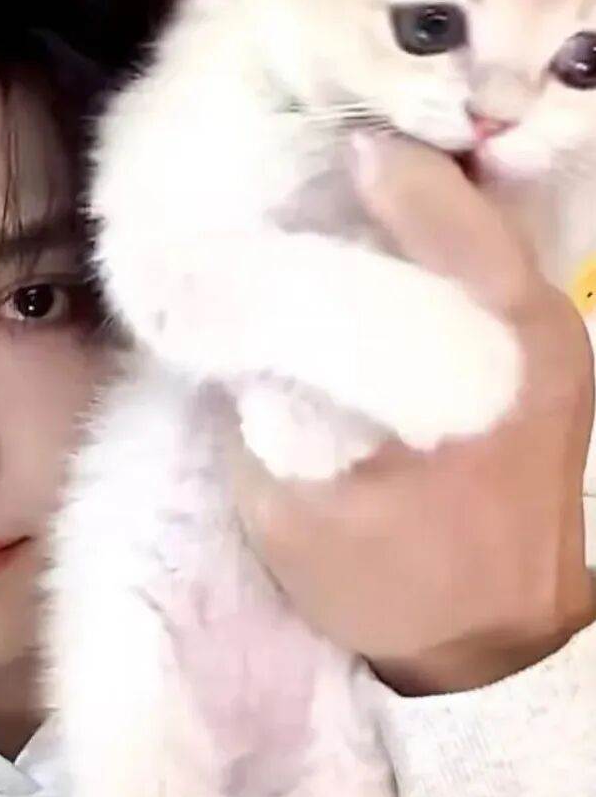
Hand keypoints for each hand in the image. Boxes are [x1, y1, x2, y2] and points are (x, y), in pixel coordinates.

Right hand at [233, 133, 595, 695]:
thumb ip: (257, 405)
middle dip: (398, 165)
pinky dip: (446, 240)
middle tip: (323, 145)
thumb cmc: (392, 588)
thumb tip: (234, 322)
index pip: (429, 216)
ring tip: (348, 180)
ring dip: (424, 196)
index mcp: (481, 362)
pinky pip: (498, 265)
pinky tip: (391, 241)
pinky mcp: (561, 359)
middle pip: (474, 199)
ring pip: (493, 225)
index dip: (369, 168)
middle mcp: (539, 329)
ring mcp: (563, 339)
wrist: (497, 652)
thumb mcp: (290, 509)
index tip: (311, 144)